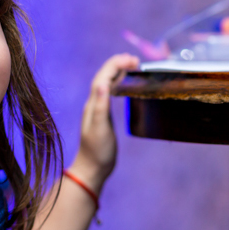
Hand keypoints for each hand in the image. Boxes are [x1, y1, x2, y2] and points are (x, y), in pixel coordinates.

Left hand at [70, 54, 138, 193]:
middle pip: (104, 77)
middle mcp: (94, 104)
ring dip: (118, 72)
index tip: (132, 60)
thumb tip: (103, 83)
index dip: (115, 65)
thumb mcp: (100, 128)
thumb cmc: (97, 151)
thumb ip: (101, 106)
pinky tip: (125, 85)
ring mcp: (98, 109)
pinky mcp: (104, 116)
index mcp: (93, 104)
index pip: (102, 77)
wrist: (92, 169)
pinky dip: (118, 84)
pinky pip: (110, 94)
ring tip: (132, 66)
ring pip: (106, 83)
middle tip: (136, 61)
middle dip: (118, 65)